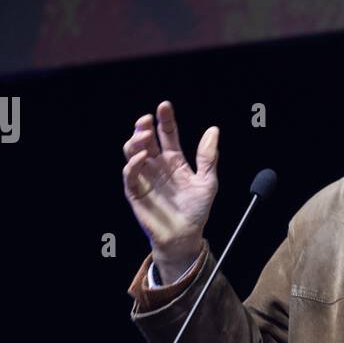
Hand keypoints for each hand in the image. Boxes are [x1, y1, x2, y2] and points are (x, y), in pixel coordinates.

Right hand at [122, 101, 218, 280]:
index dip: (165, 120)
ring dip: (136, 141)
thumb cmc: (196, 210)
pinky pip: (130, 174)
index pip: (167, 134)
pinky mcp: (136, 191)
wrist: (186, 236)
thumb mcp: (207, 181)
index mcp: (174, 160)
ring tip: (144, 136)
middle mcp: (157, 165)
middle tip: (147, 119)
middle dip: (144, 126)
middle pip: (146, 139)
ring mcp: (145, 177)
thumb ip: (208, 157)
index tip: (164, 106)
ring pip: (133, 152)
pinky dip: (133, 163)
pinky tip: (143, 156)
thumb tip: (213, 130)